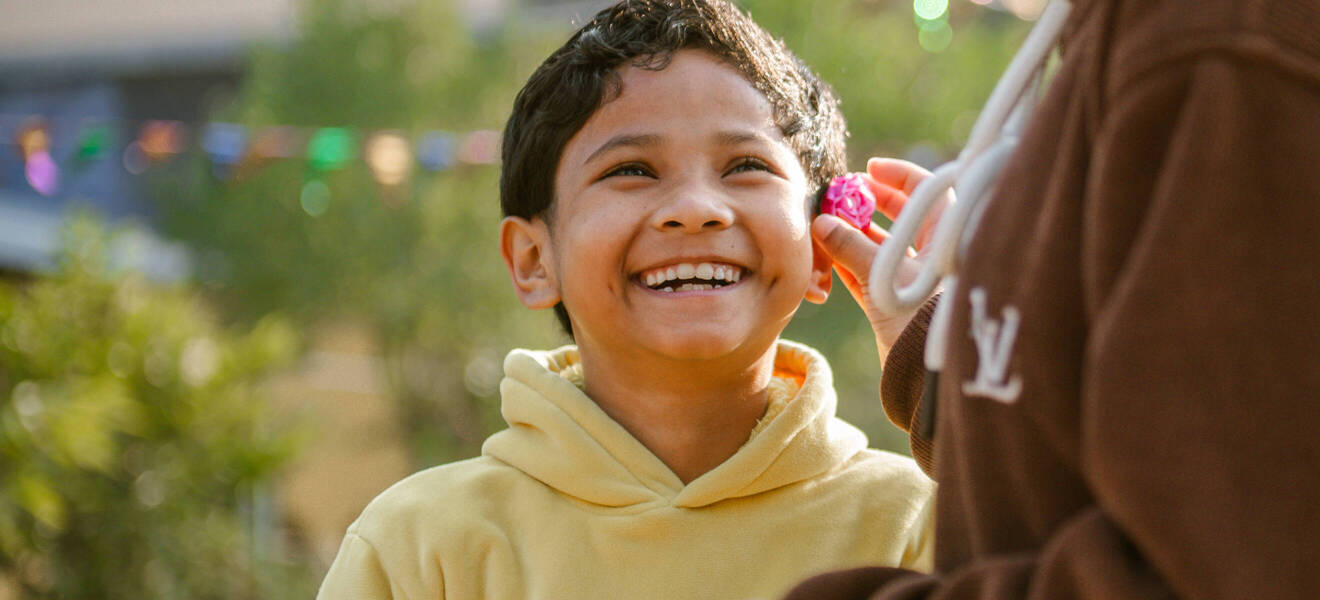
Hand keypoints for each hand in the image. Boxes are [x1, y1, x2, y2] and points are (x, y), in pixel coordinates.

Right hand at [811, 157, 952, 358]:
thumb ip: (851, 247)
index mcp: (945, 238)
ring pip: (878, 245)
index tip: (869, 169)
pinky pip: (865, 273)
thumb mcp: (884, 277)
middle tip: (840, 195)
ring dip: (850, 234)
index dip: (898, 176)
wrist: (926, 378)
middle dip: (866, 204)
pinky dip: (845, 262)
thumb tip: (821, 222)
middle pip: (899, 216)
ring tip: (822, 224)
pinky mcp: (891, 304)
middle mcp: (930, 255)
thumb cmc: (919, 319)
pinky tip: (823, 253)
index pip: (926, 192)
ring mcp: (909, 280)